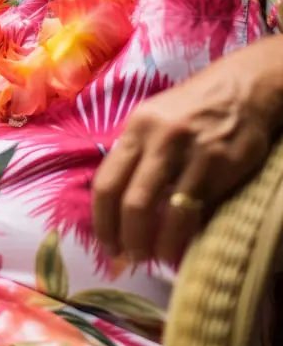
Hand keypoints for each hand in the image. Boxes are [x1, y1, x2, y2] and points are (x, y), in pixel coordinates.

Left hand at [92, 36, 282, 265]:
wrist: (244, 87)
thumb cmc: (194, 108)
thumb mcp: (155, 119)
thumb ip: (136, 154)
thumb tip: (116, 204)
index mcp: (136, 128)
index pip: (107, 183)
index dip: (102, 221)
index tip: (107, 245)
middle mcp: (159, 139)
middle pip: (132, 203)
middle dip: (128, 239)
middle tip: (131, 258)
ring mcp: (192, 152)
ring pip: (165, 212)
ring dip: (157, 244)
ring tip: (156, 257)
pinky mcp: (221, 165)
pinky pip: (198, 209)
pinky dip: (185, 234)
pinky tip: (181, 244)